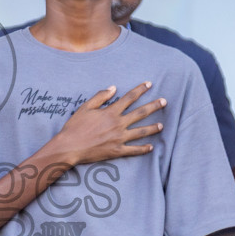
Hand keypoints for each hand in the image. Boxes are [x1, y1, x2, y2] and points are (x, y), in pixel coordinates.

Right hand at [45, 83, 163, 167]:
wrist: (70, 147)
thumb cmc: (75, 126)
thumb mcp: (85, 107)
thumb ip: (100, 97)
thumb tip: (114, 88)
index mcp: (111, 112)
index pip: (129, 98)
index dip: (140, 90)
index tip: (149, 84)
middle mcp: (118, 124)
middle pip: (140, 113)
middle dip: (154, 106)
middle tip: (165, 102)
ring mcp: (119, 138)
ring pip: (141, 132)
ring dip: (152, 128)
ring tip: (162, 125)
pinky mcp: (117, 151)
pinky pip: (134, 150)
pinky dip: (143, 149)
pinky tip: (151, 147)